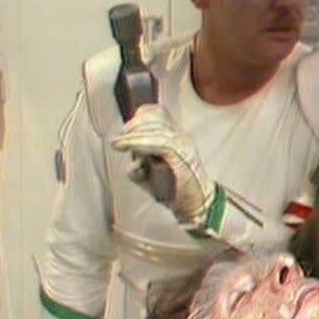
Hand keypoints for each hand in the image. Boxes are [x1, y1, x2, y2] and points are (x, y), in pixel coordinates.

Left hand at [110, 104, 214, 226]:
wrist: (200, 205)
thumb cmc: (177, 192)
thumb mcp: (154, 175)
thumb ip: (142, 164)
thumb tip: (132, 162)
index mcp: (177, 137)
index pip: (159, 113)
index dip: (139, 117)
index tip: (125, 130)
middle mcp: (182, 138)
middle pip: (156, 117)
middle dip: (132, 126)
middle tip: (119, 140)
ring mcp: (184, 145)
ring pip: (155, 129)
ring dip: (132, 136)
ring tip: (119, 144)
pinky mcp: (182, 155)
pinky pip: (159, 142)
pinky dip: (139, 143)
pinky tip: (127, 148)